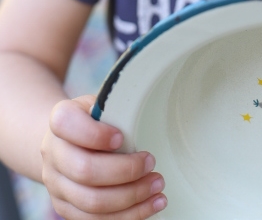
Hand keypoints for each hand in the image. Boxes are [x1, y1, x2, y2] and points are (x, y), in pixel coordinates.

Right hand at [41, 95, 166, 218]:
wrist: (65, 141)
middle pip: (85, 171)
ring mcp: (56, 185)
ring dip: (131, 197)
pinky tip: (151, 204)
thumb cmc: (93, 119)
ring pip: (92, 202)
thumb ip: (116, 110)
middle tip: (151, 163)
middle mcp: (52, 154)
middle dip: (125, 171)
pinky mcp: (65, 208)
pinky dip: (128, 215)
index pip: (68, 125)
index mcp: (59, 121)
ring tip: (157, 185)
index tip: (122, 138)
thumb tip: (143, 120)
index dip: (96, 135)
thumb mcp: (102, 104)